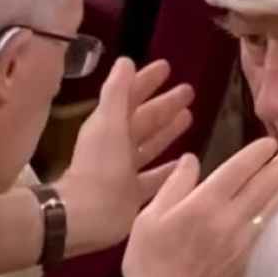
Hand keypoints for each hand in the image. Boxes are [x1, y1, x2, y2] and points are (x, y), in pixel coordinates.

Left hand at [56, 58, 194, 256]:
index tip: (167, 67)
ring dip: (168, 130)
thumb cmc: (98, 166)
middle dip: (165, 104)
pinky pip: (156, 177)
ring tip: (190, 117)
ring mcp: (126, 170)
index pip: (131, 95)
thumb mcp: (107, 123)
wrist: (87, 215)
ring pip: (151, 144)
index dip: (147, 80)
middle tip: (189, 91)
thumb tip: (126, 60)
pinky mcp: (134, 194)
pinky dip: (168, 168)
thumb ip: (117, 91)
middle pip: (145, 118)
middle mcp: (117, 145)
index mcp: (109, 125)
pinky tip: (185, 161)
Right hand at [123, 138, 277, 276]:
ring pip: (273, 208)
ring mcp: (243, 242)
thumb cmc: (149, 262)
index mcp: (204, 204)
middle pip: (263, 186)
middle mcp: (230, 219)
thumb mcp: (149, 217)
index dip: (256, 153)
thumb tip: (192, 159)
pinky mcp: (248, 260)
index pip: (238, 170)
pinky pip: (270, 230)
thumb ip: (174, 185)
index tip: (270, 142)